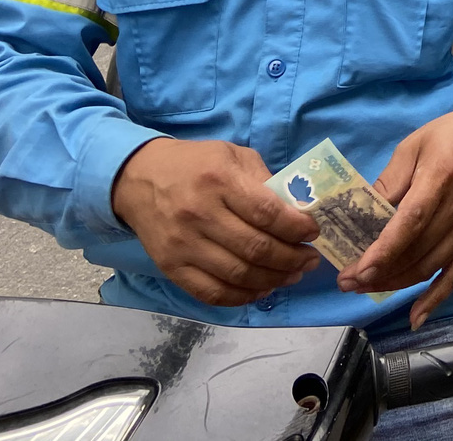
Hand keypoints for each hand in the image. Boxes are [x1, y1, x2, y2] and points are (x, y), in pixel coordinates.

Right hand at [111, 138, 322, 305]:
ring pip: (238, 275)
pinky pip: (212, 293)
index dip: (297, 228)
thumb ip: (264, 181)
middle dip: (292, 258)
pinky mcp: (171, 268)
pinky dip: (243, 297)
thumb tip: (298, 211)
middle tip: (310, 259)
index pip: (267, 212)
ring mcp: (183, 245)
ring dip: (274, 280)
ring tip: (293, 275)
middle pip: (256, 249)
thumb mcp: (232, 156)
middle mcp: (200, 214)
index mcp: (219, 180)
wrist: (138, 179)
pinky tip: (262, 289)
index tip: (313, 232)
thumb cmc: (196, 163)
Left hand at [340, 98, 452, 328]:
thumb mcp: (414, 145)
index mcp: (440, 178)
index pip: (410, 223)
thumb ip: (390, 180)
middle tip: (347, 282)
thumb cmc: (452, 134)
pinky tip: (415, 318)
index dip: (384, 251)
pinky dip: (435, 299)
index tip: (357, 270)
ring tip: (365, 289)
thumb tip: (362, 213)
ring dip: (395, 284)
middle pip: (416, 251)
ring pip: (429, 267)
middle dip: (378, 273)